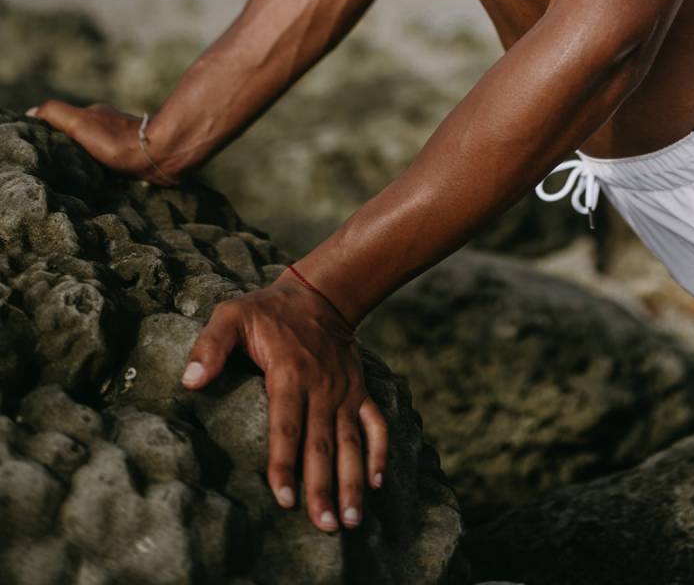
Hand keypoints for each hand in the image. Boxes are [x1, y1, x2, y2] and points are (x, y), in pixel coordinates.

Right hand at [24, 100, 183, 183]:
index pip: (66, 123)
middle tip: (54, 166)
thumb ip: (56, 114)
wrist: (158, 154)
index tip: (41, 147)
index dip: (51, 133)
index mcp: (96, 115)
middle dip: (69, 149)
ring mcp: (124, 143)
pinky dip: (103, 173)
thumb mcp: (80, 122)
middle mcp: (110, 126)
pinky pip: (112, 167)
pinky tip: (98, 184)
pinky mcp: (134, 161)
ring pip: (98, 153)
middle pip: (82, 138)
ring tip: (73, 178)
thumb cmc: (117, 139)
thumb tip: (31, 112)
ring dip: (87, 163)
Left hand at [180, 270, 387, 532]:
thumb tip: (190, 381)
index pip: (286, 424)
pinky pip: (375, 423)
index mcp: (289, 372)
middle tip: (325, 526)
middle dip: (323, 487)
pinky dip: (378, 452)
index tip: (284, 498)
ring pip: (351, 441)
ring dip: (352, 481)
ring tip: (351, 518)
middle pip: (322, 443)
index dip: (284, 462)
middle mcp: (322, 386)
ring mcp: (344, 390)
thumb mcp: (232, 315)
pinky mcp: (359, 390)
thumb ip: (211, 346)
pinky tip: (376, 483)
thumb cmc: (268, 311)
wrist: (320, 293)